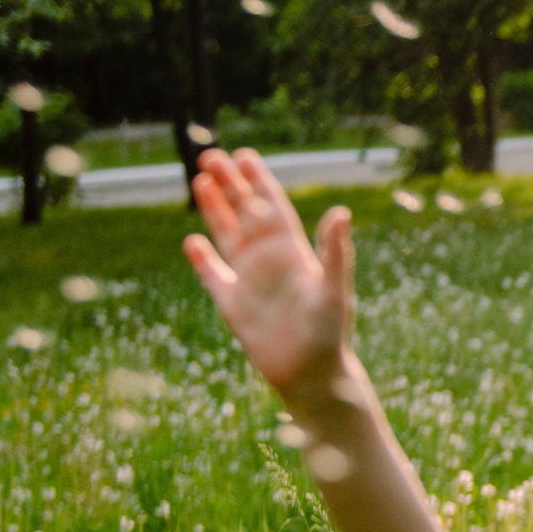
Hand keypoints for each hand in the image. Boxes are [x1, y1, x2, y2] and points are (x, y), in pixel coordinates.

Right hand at [184, 147, 355, 402]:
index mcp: (294, 252)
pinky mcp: (234, 306)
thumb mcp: (334, 290)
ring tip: (199, 181)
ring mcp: (251, 281)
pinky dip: (202, 260)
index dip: (258, 180)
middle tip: (209, 155)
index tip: (243, 154)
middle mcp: (271, 261)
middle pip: (246, 213)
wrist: (314, 377)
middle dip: (230, 184)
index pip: (272, 206)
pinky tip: (191, 242)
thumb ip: (336, 251)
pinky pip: (214, 276)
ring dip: (215, 210)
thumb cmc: (330, 335)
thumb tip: (341, 212)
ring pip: (228, 236)